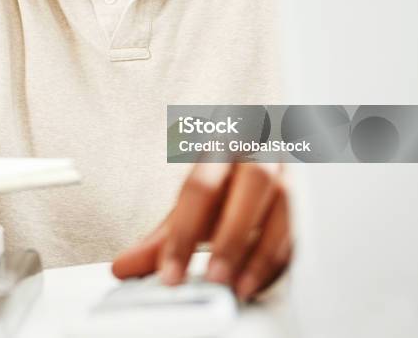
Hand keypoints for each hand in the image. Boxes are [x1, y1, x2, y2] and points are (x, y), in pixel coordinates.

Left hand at [112, 163, 291, 301]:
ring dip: (264, 249)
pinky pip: (306, 223)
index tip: (170, 273)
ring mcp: (289, 167)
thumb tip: (123, 267)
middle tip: (214, 278)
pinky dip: (283, 255)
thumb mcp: (192, 205)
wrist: (262, 154)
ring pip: (287, 201)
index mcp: (221, 146)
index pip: (200, 185)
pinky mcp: (310, 191)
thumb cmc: (224, 183)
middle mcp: (257, 150)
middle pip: (253, 181)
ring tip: (239, 287)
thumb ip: (163, 237)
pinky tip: (261, 279)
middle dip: (234, 234)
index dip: (184, 231)